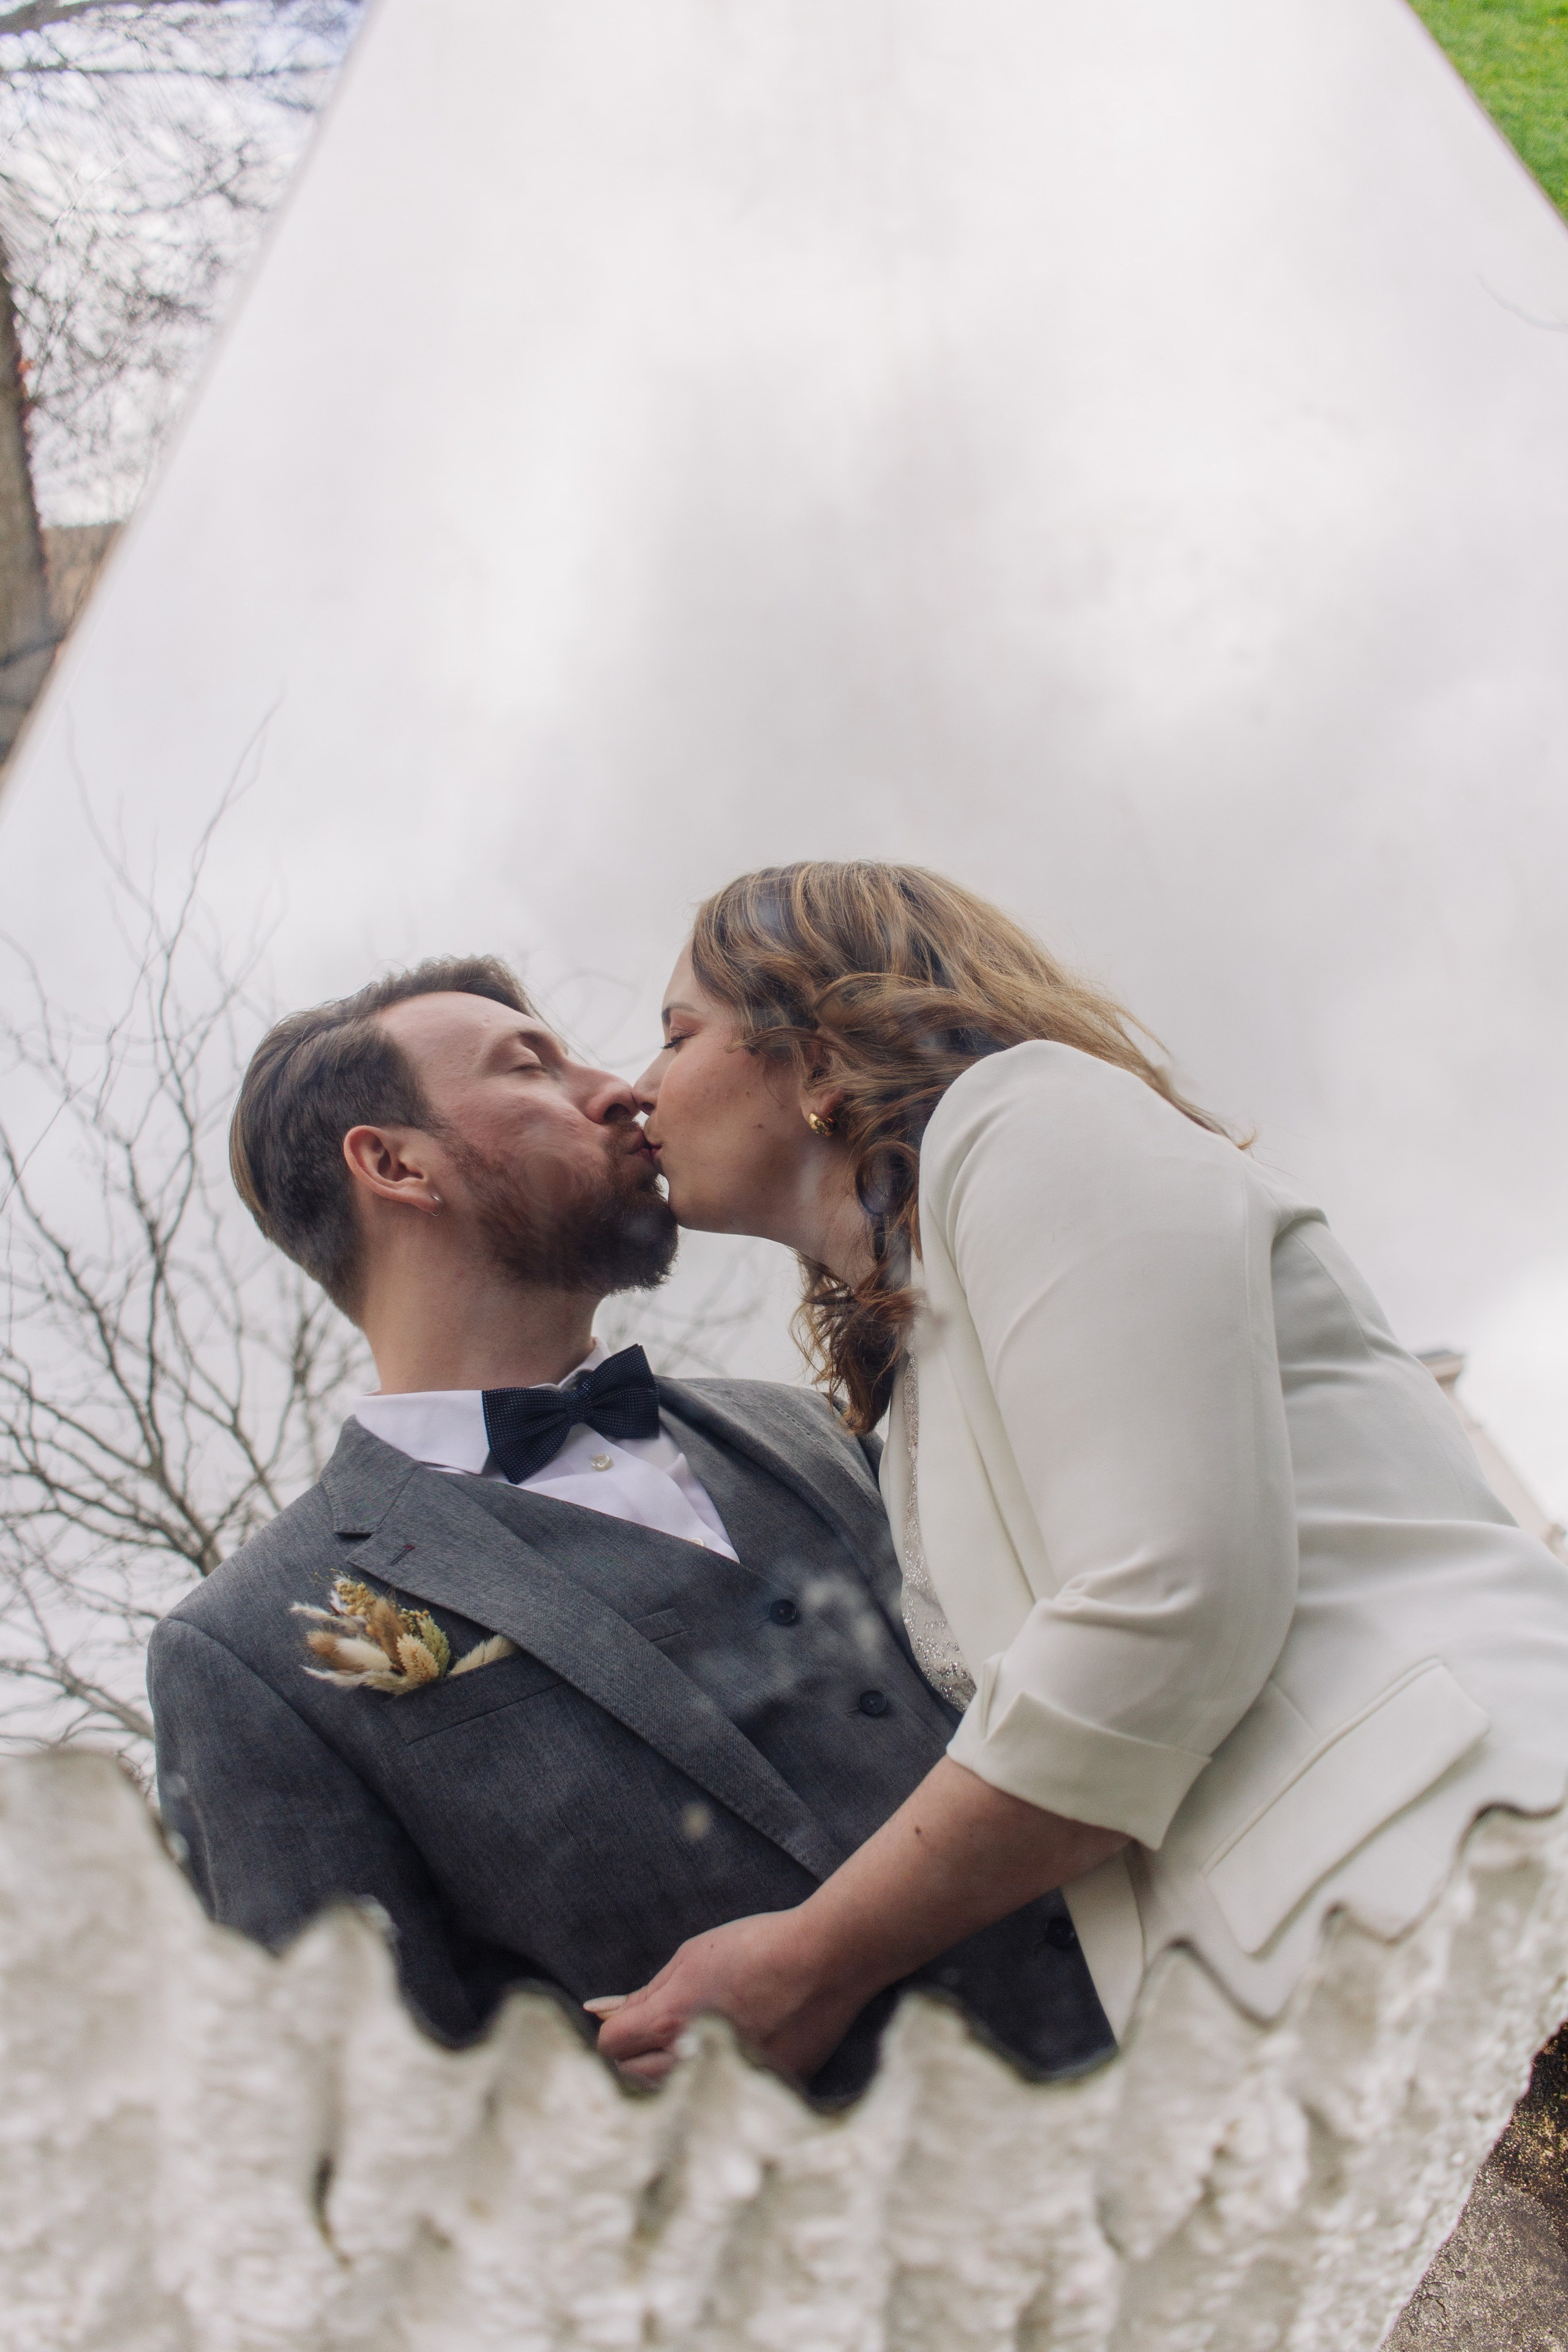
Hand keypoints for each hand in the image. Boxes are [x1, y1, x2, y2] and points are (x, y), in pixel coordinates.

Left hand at [588, 1906, 867, 2087]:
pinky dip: (710, 2085)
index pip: (609, 2046)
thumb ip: (645, 1992)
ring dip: (667, 2076)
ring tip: (690, 2047)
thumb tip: (600, 2011)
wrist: (826, 1961)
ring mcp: (724, 2081)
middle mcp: (690, 2057)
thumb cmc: (757, 1946)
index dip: (614, 2032)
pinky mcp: (754, 2093)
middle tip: (658, 2036)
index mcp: (669, 2018)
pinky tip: (726, 2058)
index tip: (630, 2024)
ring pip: (668, 2097)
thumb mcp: (692, 1956)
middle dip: (634, 2057)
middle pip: (630, 2079)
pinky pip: (713, 2102)